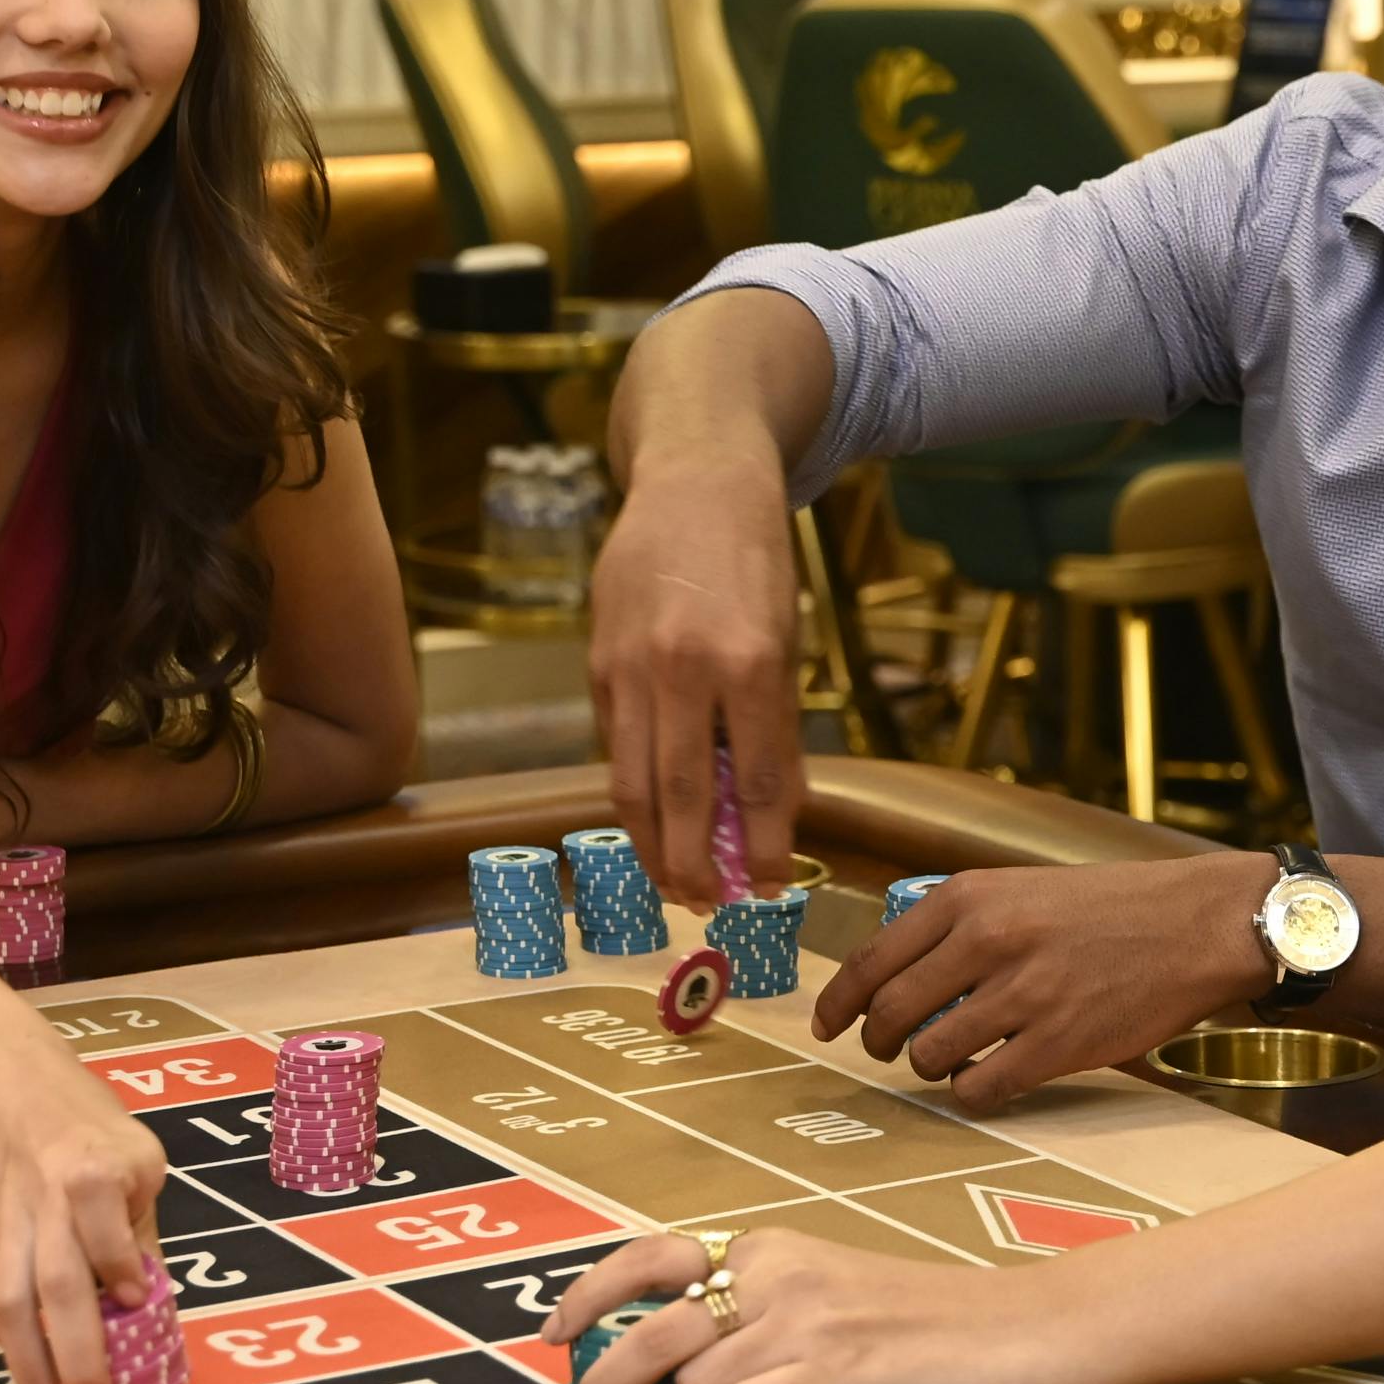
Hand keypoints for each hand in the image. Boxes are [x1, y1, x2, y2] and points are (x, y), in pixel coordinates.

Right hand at [0, 1033, 167, 1383]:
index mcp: (96, 1168)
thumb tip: (147, 1306)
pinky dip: (15, 1348)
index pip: (107, 1227)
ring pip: (13, 1306)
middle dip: (79, 1359)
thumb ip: (135, 1227)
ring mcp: (10, 1221)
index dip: (119, 1267)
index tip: (134, 1302)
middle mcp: (49, 1199)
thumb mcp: (134, 1154)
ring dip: (37, 1372)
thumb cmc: (83, 1118)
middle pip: (58, 1286)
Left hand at [547, 1226, 1079, 1383]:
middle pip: (652, 1333)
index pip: (650, 1258)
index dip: (589, 1297)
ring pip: (693, 1383)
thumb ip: (751, 1316)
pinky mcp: (840, 1370)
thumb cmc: (917, 1325)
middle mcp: (777, 1273)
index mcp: (767, 1248)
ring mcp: (808, 1320)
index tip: (553, 1338)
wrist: (1017, 1329)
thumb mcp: (825, 1294)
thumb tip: (659, 1373)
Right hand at [587, 443, 805, 902]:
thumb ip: (773, 726)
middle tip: (709, 904)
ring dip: (650, 844)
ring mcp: (630, 665)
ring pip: (631, 781)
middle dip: (693, 864)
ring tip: (672, 882)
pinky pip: (614, 743)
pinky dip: (632, 789)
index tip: (769, 887)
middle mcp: (684, 667)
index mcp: (749, 662)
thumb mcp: (787, 639)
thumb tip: (768, 815)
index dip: (761, 846)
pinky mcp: (597, 661)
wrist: (696, 479)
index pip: (754, 782)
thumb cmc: (755, 561)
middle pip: (680, 796)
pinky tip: (650, 818)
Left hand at [812, 855, 1275, 1110]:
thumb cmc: (1109, 907)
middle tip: (890, 1051)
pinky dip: (973, 1093)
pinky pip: (981, 1089)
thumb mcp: (1020, 888)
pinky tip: (989, 1079)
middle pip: (889, 1015)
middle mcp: (987, 942)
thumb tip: (892, 977)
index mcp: (969, 897)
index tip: (826, 1026)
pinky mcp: (1058, 1045)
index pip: (871, 961)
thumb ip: (957, 924)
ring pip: (930, 1057)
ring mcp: (1022, 997)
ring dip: (930, 1069)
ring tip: (954, 1060)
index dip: (837, 1003)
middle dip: (879, 1043)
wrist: (1195, 923)